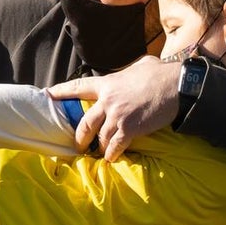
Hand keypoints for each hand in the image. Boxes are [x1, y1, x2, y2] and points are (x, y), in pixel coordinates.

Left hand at [46, 56, 181, 160]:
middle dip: (80, 137)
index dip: (61, 92)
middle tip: (78, 144)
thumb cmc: (162, 74)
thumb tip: (135, 68)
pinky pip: (115, 146)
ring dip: (99, 147)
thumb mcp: (141, 65)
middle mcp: (108, 101)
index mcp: (108, 84)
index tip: (48, 95)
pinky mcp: (129, 129)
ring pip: (100, 137)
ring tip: (99, 153)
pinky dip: (112, 154)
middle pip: (85, 123)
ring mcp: (117, 116)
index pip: (78, 87)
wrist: (177, 87)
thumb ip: (129, 71)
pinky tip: (110, 159)